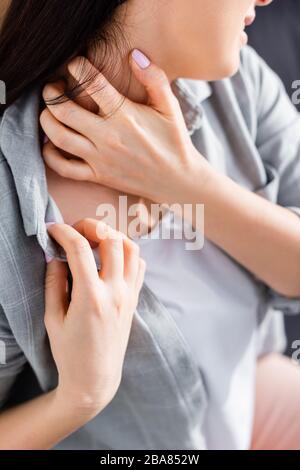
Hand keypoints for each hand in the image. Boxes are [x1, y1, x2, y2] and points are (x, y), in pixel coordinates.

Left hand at [40, 51, 209, 203]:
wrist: (177, 181)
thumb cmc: (174, 141)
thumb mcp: (170, 107)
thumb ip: (154, 78)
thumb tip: (133, 55)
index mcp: (125, 116)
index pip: (92, 83)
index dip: (77, 67)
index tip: (75, 64)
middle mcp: (108, 137)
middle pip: (64, 110)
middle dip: (51, 93)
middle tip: (52, 87)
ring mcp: (100, 158)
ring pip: (59, 137)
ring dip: (46, 120)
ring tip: (49, 111)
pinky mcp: (98, 175)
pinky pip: (64, 168)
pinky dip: (50, 155)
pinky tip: (50, 143)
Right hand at [44, 218, 145, 417]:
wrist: (96, 378)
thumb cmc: (69, 352)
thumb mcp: (52, 319)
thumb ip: (54, 283)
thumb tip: (57, 255)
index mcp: (91, 297)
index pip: (80, 248)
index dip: (64, 232)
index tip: (52, 230)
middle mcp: (115, 292)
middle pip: (111, 239)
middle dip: (91, 225)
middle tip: (75, 230)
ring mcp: (128, 294)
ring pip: (131, 248)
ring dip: (113, 235)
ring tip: (94, 239)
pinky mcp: (134, 299)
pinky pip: (139, 265)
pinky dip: (127, 252)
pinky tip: (111, 257)